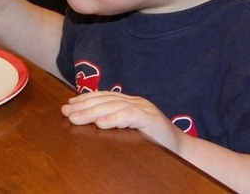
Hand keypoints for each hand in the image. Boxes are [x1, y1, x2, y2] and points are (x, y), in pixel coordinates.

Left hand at [61, 90, 183, 152]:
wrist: (183, 151)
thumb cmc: (155, 144)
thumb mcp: (131, 132)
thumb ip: (115, 124)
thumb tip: (91, 125)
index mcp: (130, 103)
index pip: (104, 97)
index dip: (86, 100)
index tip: (69, 105)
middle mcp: (136, 102)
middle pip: (105, 100)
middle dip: (83, 105)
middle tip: (65, 111)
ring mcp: (144, 108)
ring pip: (113, 106)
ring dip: (92, 112)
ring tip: (76, 117)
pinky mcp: (151, 119)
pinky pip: (129, 115)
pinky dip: (113, 118)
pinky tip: (100, 123)